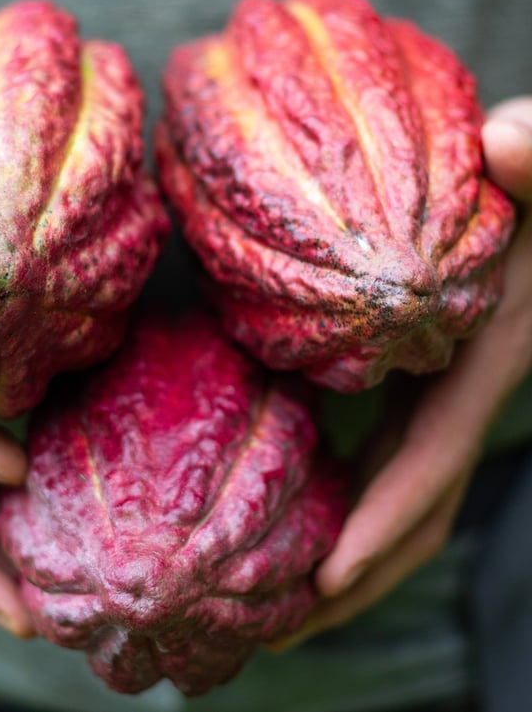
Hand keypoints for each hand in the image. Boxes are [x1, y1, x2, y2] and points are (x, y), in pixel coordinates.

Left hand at [272, 97, 531, 648]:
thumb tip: (515, 137)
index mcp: (482, 365)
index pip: (432, 461)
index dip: (385, 520)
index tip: (326, 581)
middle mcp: (459, 396)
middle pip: (409, 512)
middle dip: (351, 579)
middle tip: (269, 634)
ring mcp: (437, 398)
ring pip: (392, 496)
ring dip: (340, 555)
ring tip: (264, 607)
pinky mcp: (414, 386)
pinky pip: (379, 461)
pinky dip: (343, 501)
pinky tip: (290, 516)